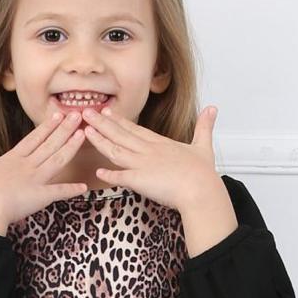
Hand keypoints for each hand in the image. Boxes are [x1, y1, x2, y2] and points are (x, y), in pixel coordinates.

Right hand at [0, 111, 91, 226]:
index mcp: (12, 159)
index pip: (33, 138)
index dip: (47, 127)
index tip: (58, 115)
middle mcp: (27, 166)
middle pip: (50, 143)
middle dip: (65, 129)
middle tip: (79, 116)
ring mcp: (35, 180)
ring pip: (58, 159)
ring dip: (72, 147)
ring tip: (84, 135)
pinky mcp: (40, 196)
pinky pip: (59, 192)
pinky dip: (72, 190)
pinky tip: (84, 186)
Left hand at [78, 103, 220, 210]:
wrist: (202, 189)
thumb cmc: (203, 173)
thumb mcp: (204, 145)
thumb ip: (204, 127)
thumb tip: (213, 109)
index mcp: (161, 144)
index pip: (135, 129)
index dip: (119, 121)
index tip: (106, 112)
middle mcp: (149, 151)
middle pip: (120, 134)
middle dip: (102, 123)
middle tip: (85, 112)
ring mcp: (143, 164)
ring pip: (116, 150)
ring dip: (100, 141)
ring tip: (85, 132)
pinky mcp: (140, 180)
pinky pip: (120, 176)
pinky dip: (109, 174)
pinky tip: (97, 171)